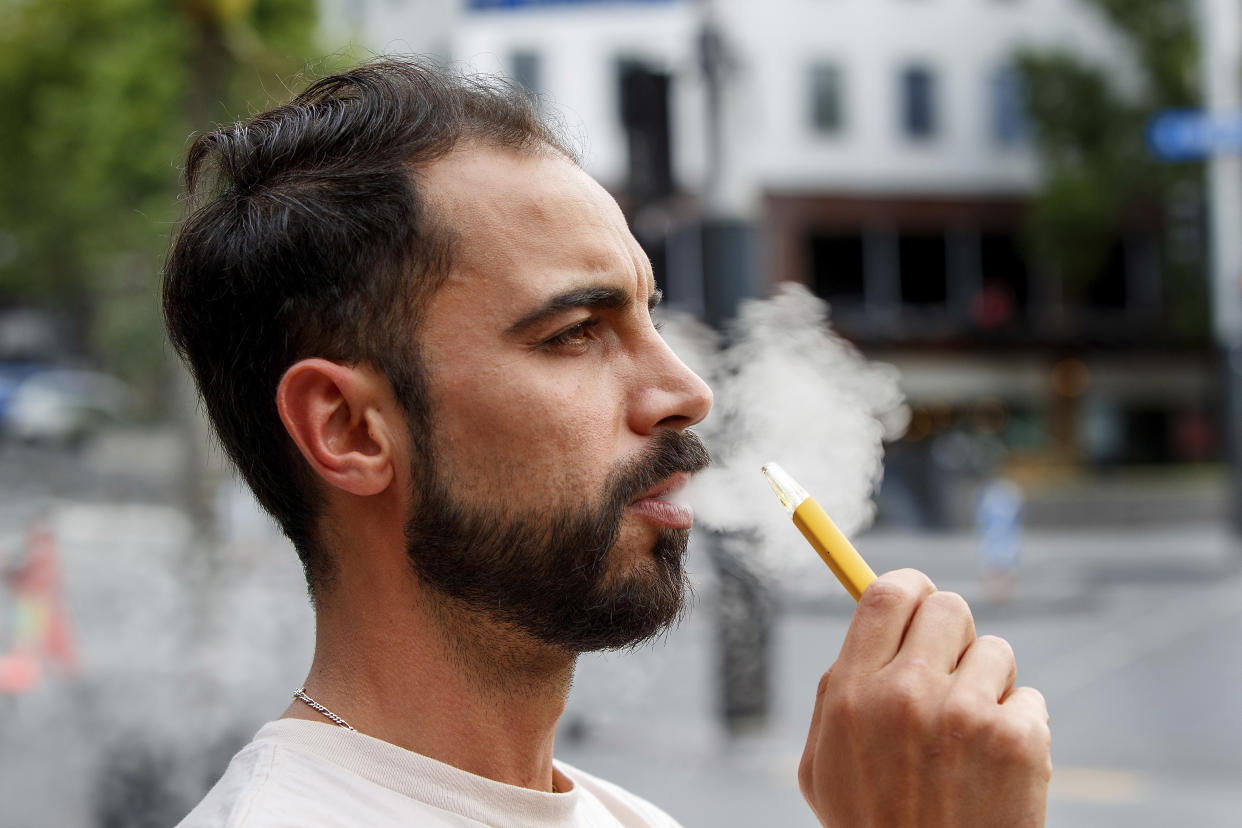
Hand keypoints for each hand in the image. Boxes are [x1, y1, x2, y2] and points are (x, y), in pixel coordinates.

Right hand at [799, 569, 1050, 826]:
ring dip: (988, 684)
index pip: (887, 593)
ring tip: (969, 739)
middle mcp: (906, 694)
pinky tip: (997, 770)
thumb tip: (870, 623)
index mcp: (851, 694)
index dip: (908, 586)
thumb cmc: (873, 826)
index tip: (919, 598)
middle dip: (951, 633)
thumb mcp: (823, 764)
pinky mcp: (1018, 741)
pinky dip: (1019, 728)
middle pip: (947, 606)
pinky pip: (1029, 699)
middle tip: (949, 668)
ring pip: (995, 651)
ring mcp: (966, 715)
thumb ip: (838, 691)